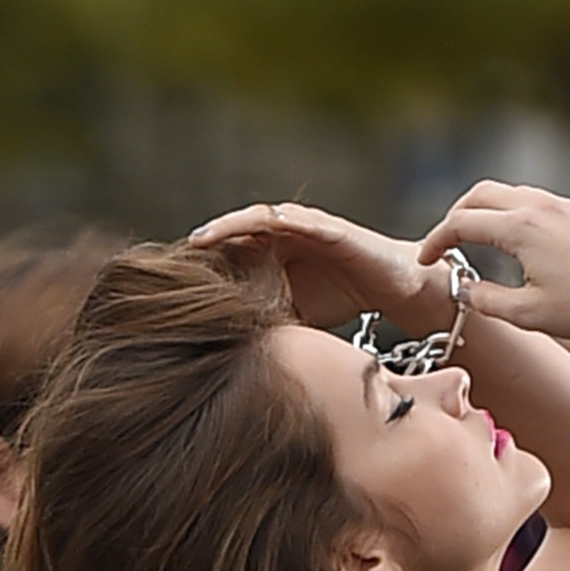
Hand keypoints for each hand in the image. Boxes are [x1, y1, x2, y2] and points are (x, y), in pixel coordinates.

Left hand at [186, 203, 441, 337]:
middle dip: (207, 243)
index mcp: (273, 254)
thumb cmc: (343, 300)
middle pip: (236, 233)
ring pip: (257, 219)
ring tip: (201, 238)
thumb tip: (228, 352)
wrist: (397, 291)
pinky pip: (292, 218)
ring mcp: (304, 226)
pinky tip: (246, 226)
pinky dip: (268, 220)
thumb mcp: (294, 316)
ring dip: (228, 226)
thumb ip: (264, 321)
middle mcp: (284, 235)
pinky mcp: (327, 227)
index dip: (204, 264)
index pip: (231, 253)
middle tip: (175, 257)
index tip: (172, 281)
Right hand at [416, 182, 569, 342]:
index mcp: (520, 228)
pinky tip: (524, 244)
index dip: (435, 241)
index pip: (462, 224)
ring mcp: (565, 205)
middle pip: (481, 194)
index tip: (425, 260)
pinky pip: (540, 204)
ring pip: (512, 194)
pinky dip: (518, 216)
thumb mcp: (529, 315)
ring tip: (481, 239)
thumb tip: (466, 290)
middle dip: (456, 215)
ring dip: (488, 212)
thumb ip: (488, 301)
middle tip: (445, 240)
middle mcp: (540, 206)